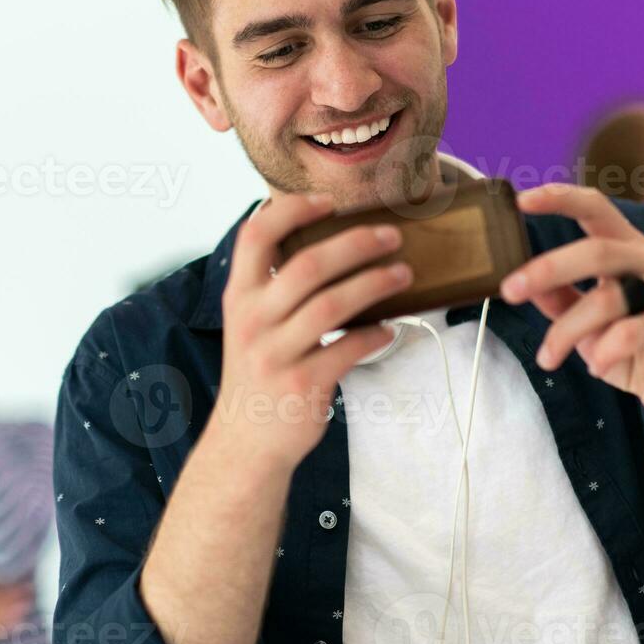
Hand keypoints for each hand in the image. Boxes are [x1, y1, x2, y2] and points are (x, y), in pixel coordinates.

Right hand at [209, 192, 411, 471]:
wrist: (246, 441)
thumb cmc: (259, 372)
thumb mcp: (251, 323)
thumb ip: (275, 286)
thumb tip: (334, 243)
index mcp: (239, 295)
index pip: (255, 234)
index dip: (293, 210)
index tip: (329, 202)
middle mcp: (252, 320)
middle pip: (308, 265)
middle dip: (357, 243)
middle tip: (392, 236)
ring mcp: (275, 353)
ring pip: (333, 304)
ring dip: (376, 283)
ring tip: (404, 274)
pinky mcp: (302, 384)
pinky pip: (348, 349)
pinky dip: (374, 335)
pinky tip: (390, 329)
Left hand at [500, 184, 643, 430]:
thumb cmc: (627, 350)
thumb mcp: (582, 323)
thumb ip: (557, 299)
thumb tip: (521, 280)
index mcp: (628, 250)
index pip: (597, 210)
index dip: (561, 199)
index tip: (522, 200)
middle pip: (597, 251)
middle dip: (547, 269)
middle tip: (509, 290)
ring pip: (607, 299)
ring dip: (567, 331)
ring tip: (548, 357)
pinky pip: (628, 333)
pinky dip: (602, 353)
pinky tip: (596, 368)